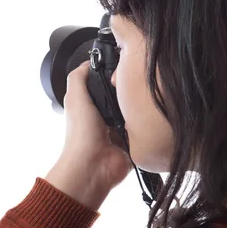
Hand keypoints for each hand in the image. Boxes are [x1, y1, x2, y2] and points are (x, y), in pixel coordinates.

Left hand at [44, 61, 133, 210]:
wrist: (93, 166)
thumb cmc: (81, 134)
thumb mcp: (75, 97)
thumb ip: (79, 77)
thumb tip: (90, 61)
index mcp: (93, 105)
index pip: (108, 83)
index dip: (116, 73)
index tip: (127, 63)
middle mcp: (108, 115)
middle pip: (126, 94)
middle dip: (132, 89)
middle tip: (140, 81)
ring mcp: (122, 129)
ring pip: (138, 109)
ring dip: (141, 106)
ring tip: (147, 98)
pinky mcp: (134, 141)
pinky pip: (147, 128)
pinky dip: (148, 124)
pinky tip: (152, 116)